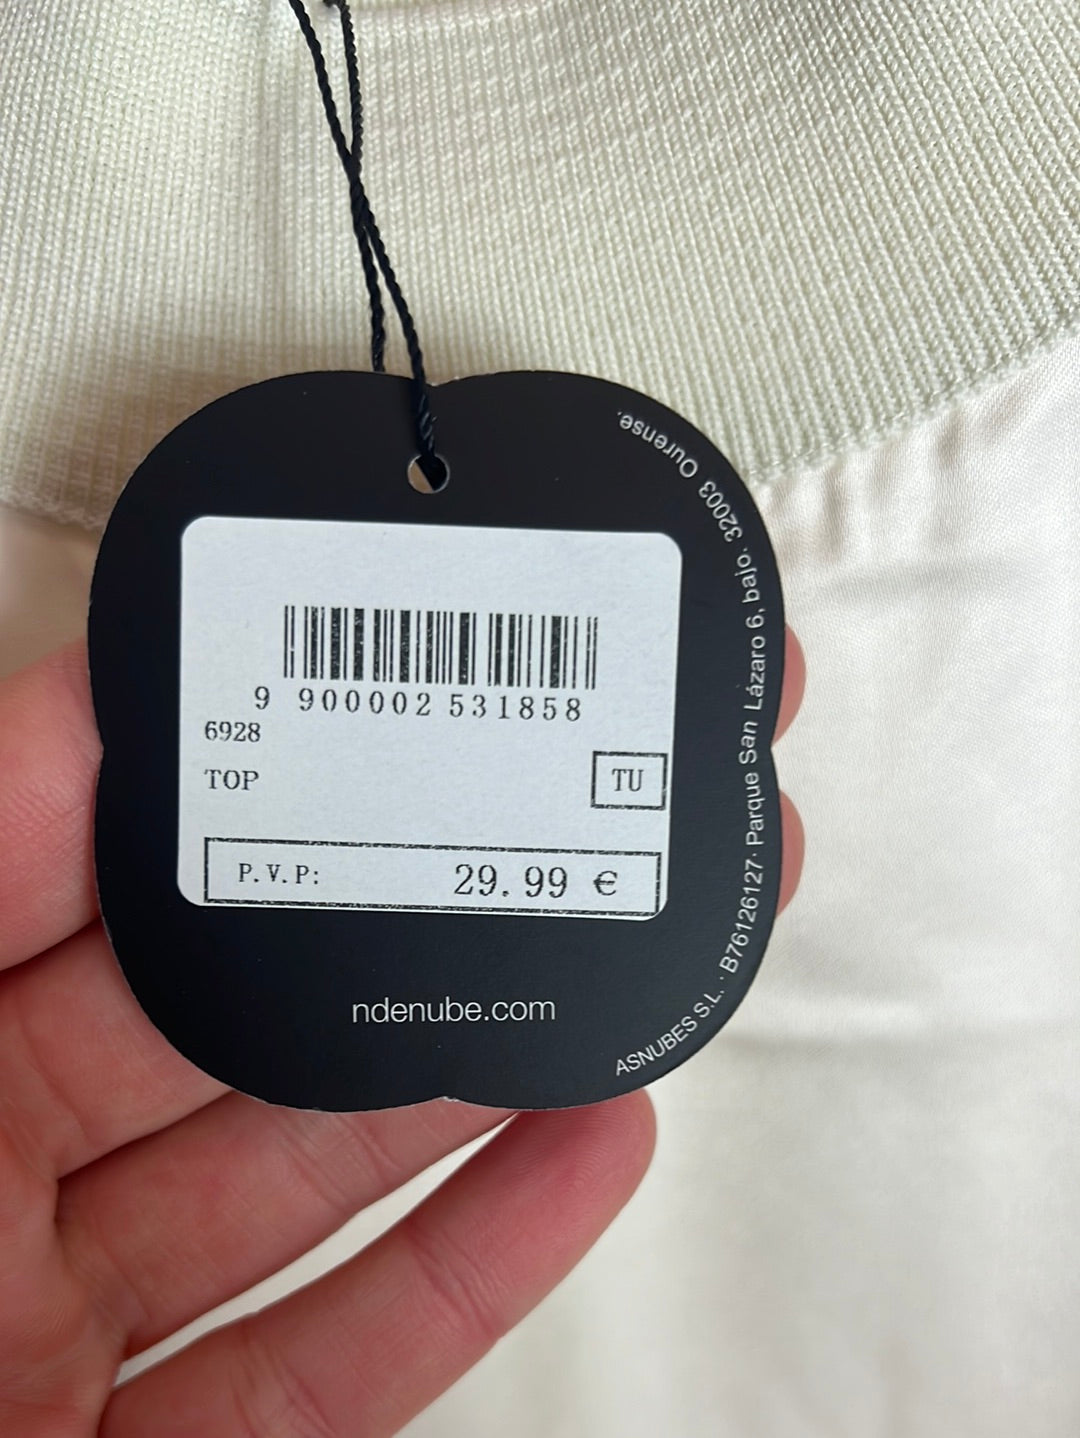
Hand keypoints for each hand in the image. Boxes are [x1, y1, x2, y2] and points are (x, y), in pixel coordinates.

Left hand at [0, 634, 803, 1436]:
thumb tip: (60, 718)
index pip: (34, 878)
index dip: (168, 776)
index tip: (309, 688)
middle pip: (200, 1018)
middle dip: (358, 916)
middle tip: (496, 818)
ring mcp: (59, 1346)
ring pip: (295, 1178)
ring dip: (454, 1077)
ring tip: (590, 966)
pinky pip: (338, 1355)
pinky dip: (471, 1262)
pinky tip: (579, 1156)